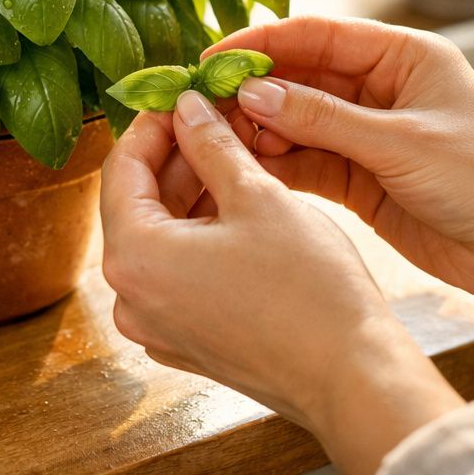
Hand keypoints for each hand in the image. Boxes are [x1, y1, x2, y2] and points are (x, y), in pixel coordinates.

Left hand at [100, 91, 461, 474]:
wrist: (352, 378)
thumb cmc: (309, 290)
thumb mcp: (258, 196)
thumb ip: (211, 145)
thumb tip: (186, 108)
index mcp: (134, 258)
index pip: (120, 169)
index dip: (152, 125)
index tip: (180, 97)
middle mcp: (130, 298)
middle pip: (138, 204)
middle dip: (176, 157)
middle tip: (215, 118)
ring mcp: (156, 325)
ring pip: (161, 238)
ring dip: (191, 193)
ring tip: (234, 153)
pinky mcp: (186, 340)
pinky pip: (177, 273)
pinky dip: (199, 235)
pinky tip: (238, 204)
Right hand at [210, 16, 473, 386]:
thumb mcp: (402, 144)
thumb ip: (323, 120)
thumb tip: (253, 94)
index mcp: (403, 55)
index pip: (316, 35)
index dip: (260, 44)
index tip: (210, 59)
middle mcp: (382, 89)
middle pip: (299, 77)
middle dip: (250, 90)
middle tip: (197, 105)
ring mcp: (371, 135)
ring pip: (296, 122)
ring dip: (257, 131)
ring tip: (211, 142)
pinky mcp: (363, 179)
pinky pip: (307, 163)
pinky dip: (275, 166)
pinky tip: (241, 170)